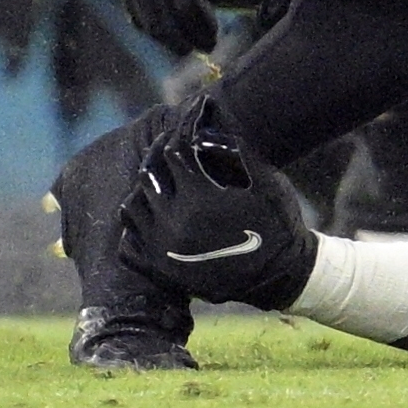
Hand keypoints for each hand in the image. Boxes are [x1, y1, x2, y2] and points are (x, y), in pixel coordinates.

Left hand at [122, 98, 317, 309]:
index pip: (173, 154)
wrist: (277, 276)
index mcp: (199, 199)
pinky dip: (137, 219)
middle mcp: (174, 223)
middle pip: (149, 176)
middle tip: (170, 146)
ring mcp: (163, 248)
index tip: (187, 130)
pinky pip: (130, 239)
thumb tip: (202, 132)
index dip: (180, 136)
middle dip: (159, 155)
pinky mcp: (160, 267)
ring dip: (146, 187)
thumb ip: (235, 152)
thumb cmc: (277, 224)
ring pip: (134, 205)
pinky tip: (154, 210)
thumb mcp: (266, 183)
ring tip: (162, 178)